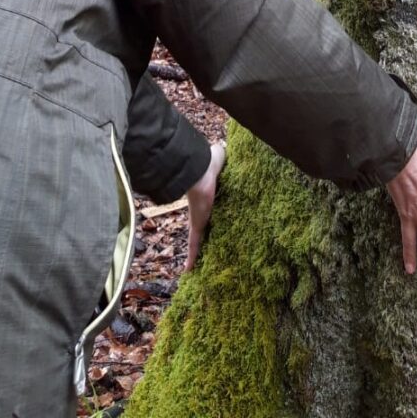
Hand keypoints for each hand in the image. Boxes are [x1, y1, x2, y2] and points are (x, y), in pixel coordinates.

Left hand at [185, 140, 226, 270]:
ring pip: (198, 241)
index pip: (213, 212)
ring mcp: (199, 218)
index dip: (214, 220)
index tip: (218, 228)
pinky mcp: (197, 224)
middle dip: (206, 242)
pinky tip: (188, 271)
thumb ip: (224, 156)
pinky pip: (194, 243)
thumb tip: (228, 146)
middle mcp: (204, 209)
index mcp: (212, 198)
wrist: (200, 169)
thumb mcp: (222, 159)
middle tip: (209, 257)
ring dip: (198, 255)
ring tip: (200, 269)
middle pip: (205, 229)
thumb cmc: (213, 162)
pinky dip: (191, 257)